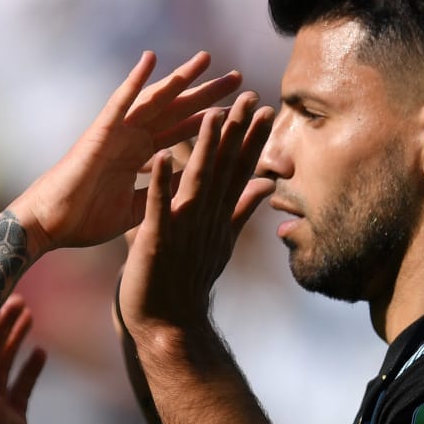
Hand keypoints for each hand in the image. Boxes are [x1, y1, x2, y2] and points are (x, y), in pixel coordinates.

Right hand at [9, 51, 244, 255]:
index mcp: (140, 156)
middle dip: (206, 94)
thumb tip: (193, 188)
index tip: (240, 112)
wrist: (50, 225)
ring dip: (180, 78)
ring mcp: (116, 132)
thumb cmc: (85, 220)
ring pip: (154, 99)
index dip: (210, 122)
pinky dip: (134, 80)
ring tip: (206, 59)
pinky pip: (119, 102)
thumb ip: (161, 193)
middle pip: (176, 111)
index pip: (182, 133)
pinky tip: (150, 59)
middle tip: (237, 78)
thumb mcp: (136, 209)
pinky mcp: (99, 132)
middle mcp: (131, 138)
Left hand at [118, 91, 274, 333]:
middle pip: (224, 170)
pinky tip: (161, 156)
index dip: (251, 140)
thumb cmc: (189, 283)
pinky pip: (157, 208)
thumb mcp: (221, 241)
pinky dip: (159, 183)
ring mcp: (184, 230)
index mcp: (218, 217)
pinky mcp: (157, 242)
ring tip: (212, 116)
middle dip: (236, 133)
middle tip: (248, 97)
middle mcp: (206, 220)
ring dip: (204, 150)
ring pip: (197, 182)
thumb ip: (241, 210)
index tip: (264, 109)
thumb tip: (266, 187)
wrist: (169, 326)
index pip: (238, 172)